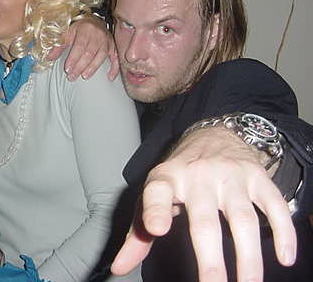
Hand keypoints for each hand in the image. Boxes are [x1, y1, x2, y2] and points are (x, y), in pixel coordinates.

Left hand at [47, 15, 118, 80]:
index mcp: (85, 29)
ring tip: (84, 76)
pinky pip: (115, 58)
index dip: (73, 58)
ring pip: (101, 56)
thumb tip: (49, 58)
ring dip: (93, 68)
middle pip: (89, 52)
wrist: (95, 20)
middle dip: (80, 66)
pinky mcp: (113, 46)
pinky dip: (114, 68)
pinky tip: (110, 77)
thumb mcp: (68, 32)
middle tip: (72, 77)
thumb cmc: (79, 28)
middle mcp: (98, 35)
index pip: (79, 45)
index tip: (67, 69)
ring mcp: (107, 41)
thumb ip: (59, 45)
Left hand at [111, 126, 296, 281]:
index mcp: (167, 178)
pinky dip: (283, 231)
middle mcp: (198, 175)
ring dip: (248, 257)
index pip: (156, 192)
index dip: (155, 210)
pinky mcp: (258, 178)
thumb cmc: (179, 174)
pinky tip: (284, 257)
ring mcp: (231, 176)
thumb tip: (119, 268)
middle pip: (204, 220)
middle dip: (209, 258)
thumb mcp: (154, 194)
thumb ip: (138, 233)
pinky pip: (274, 205)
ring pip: (242, 219)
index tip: (157, 229)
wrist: (213, 134)